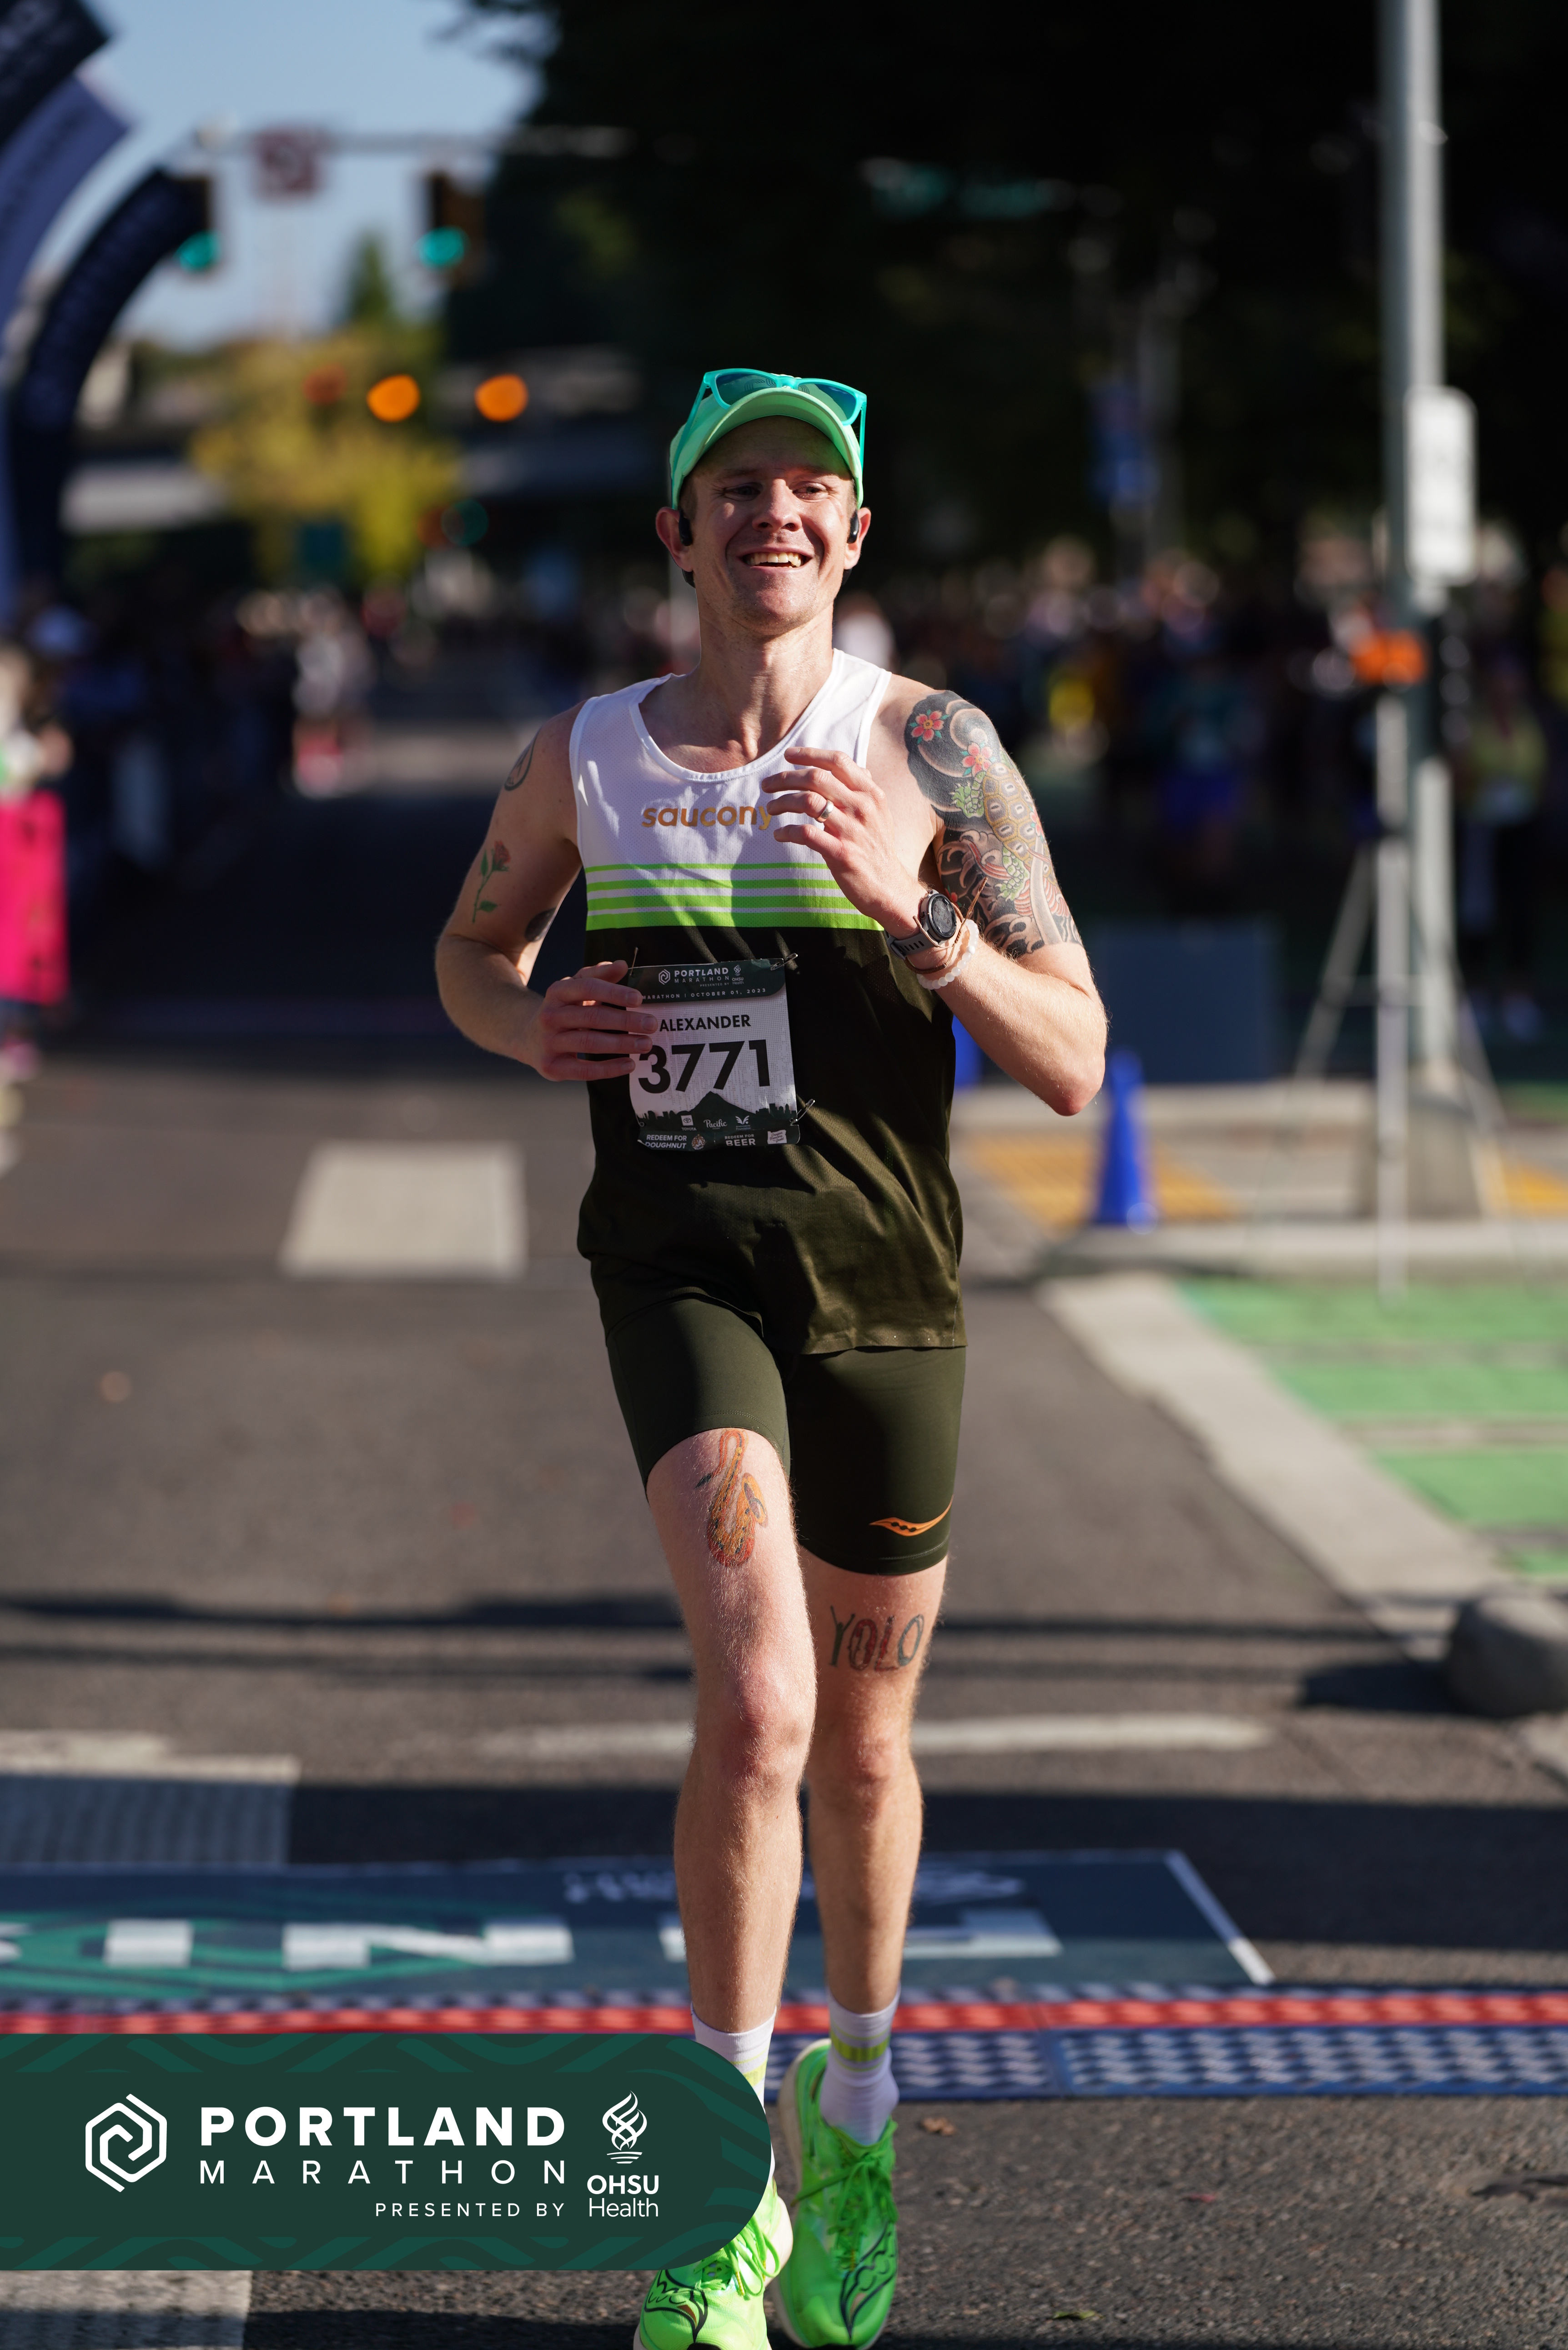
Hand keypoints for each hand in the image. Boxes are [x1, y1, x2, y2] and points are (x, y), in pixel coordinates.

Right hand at [526, 960, 658, 1081]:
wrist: (527, 1037)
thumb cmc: (563, 1009)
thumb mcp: (575, 987)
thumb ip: (599, 975)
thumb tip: (621, 965)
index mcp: (557, 992)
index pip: (588, 988)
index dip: (614, 993)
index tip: (639, 999)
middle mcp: (550, 1016)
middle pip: (591, 1017)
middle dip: (625, 1021)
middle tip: (651, 1024)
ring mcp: (548, 1043)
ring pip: (589, 1043)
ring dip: (621, 1044)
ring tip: (646, 1043)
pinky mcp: (551, 1067)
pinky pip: (584, 1070)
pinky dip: (609, 1069)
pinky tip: (630, 1064)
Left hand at [764, 745, 924, 933]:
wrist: (889, 888)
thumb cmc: (878, 849)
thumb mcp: (880, 813)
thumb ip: (863, 789)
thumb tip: (850, 766)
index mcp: (871, 793)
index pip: (837, 761)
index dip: (810, 754)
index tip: (789, 755)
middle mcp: (862, 807)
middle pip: (816, 778)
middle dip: (786, 777)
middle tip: (768, 784)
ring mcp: (851, 831)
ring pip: (807, 801)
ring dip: (782, 802)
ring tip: (770, 808)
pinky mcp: (840, 854)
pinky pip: (805, 834)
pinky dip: (786, 832)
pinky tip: (780, 835)